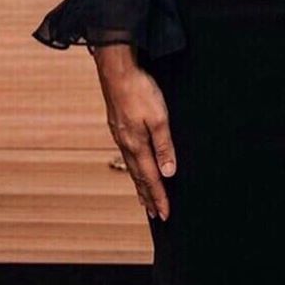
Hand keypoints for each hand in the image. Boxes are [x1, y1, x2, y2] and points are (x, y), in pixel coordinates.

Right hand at [93, 47, 175, 220]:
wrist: (116, 70)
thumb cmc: (139, 90)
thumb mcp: (159, 118)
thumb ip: (164, 146)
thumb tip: (168, 172)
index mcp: (137, 145)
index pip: (151, 178)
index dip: (159, 196)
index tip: (165, 214)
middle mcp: (126, 144)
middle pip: (139, 177)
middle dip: (148, 196)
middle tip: (154, 214)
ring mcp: (119, 135)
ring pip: (131, 167)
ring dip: (139, 184)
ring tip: (143, 198)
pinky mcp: (117, 125)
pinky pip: (127, 154)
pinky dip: (133, 167)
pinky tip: (134, 165)